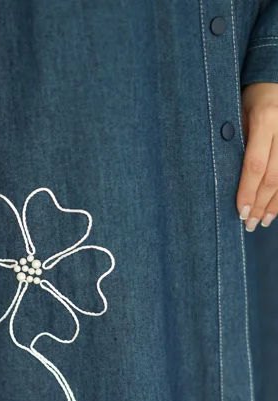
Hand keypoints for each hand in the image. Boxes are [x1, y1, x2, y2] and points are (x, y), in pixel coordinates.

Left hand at [238, 82, 277, 230]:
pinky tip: (277, 208)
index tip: (240, 211)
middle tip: (250, 224)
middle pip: (273, 175)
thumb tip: (224, 181)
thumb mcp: (236, 114)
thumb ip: (235, 144)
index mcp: (264, 119)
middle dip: (261, 203)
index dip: (247, 191)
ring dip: (276, 203)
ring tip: (264, 222)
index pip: (254, 164)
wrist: (274, 79)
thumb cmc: (248, 98)